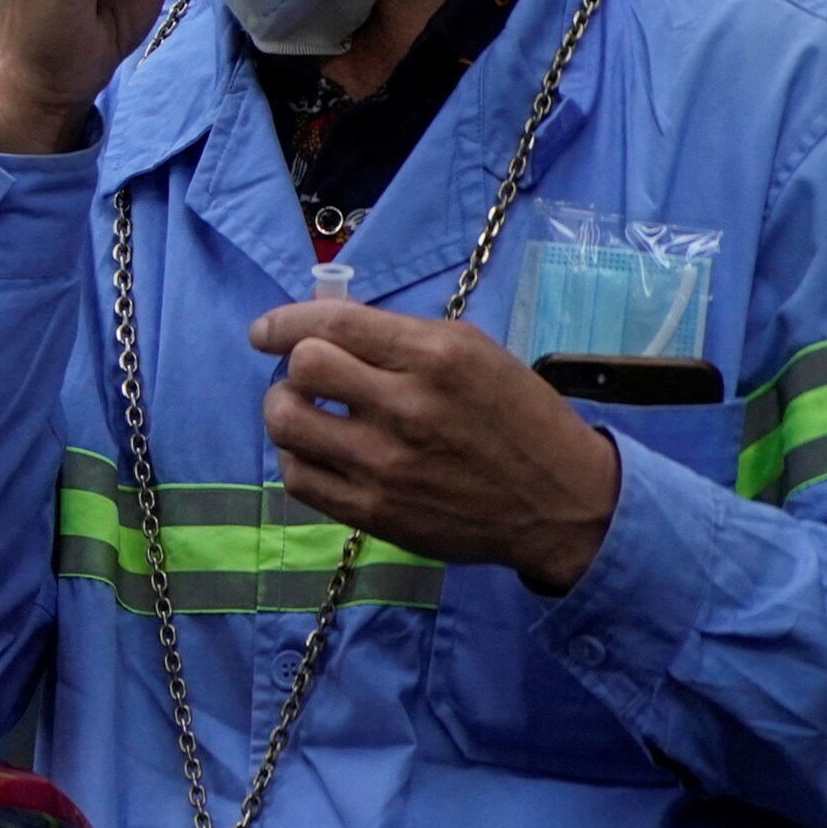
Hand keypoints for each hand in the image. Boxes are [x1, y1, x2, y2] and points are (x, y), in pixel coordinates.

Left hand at [247, 301, 622, 592]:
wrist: (562, 502)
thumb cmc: (517, 417)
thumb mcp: (473, 354)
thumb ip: (397, 335)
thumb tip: (318, 316)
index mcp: (436, 357)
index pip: (332, 324)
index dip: (284, 322)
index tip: (264, 331)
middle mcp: (407, 408)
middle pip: (301, 368)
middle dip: (294, 366)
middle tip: (308, 377)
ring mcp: (386, 464)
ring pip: (286, 421)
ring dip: (286, 410)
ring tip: (308, 412)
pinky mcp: (374, 511)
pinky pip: (298, 476)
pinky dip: (297, 457)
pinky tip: (319, 451)